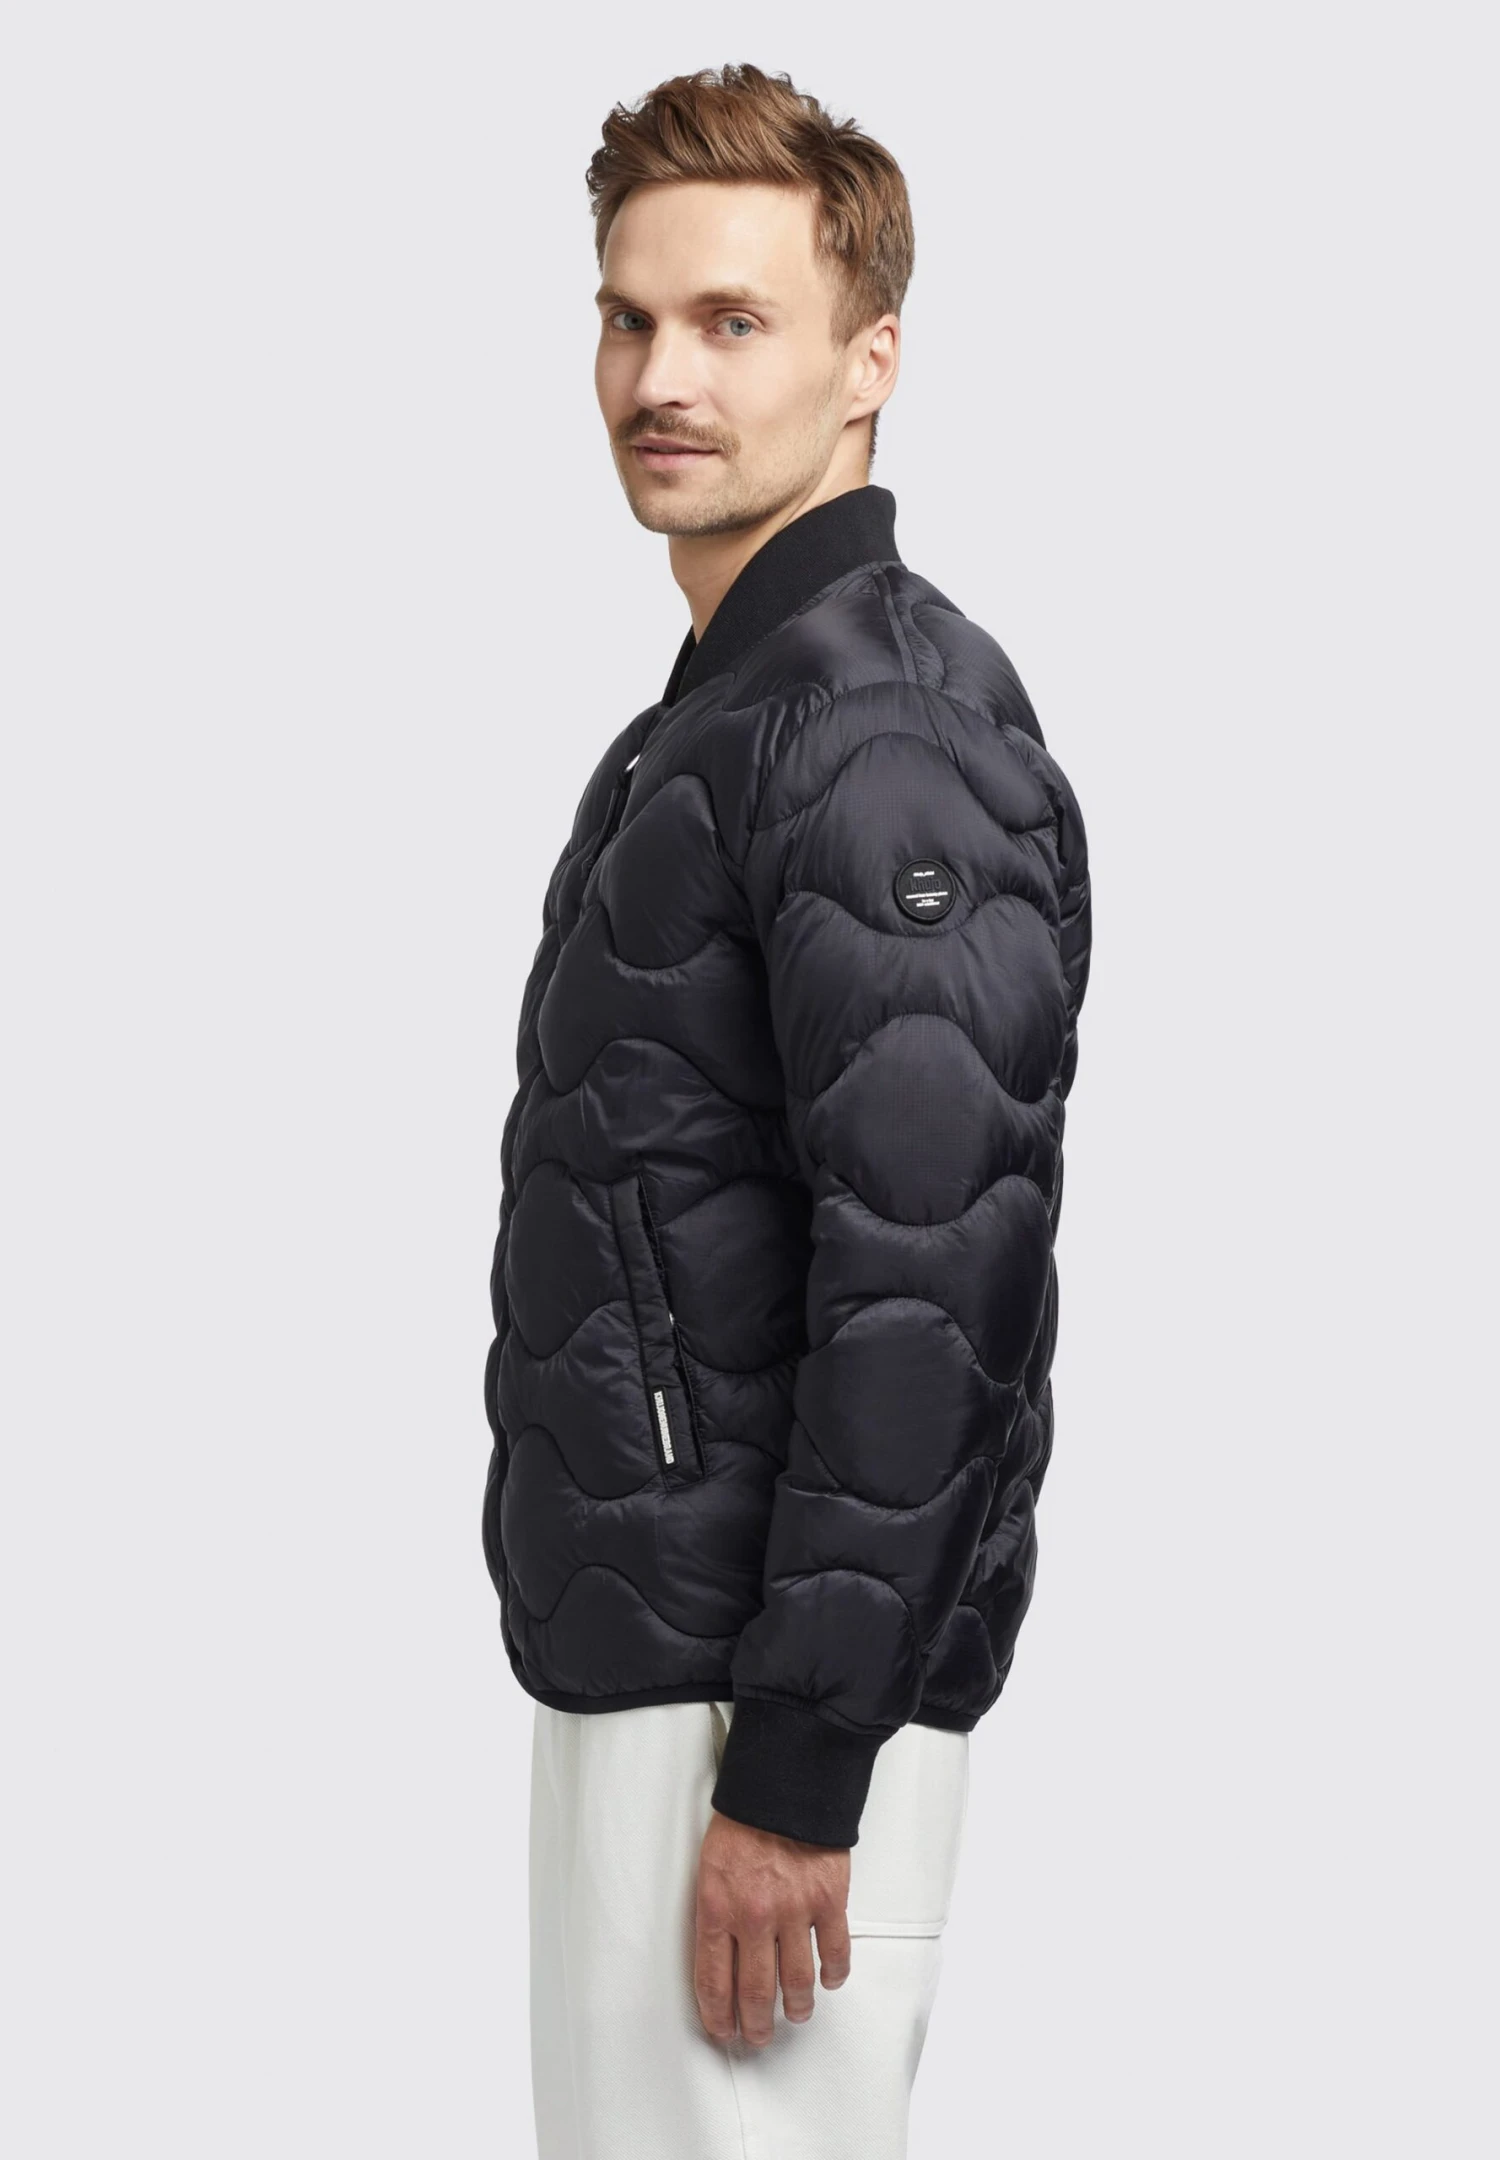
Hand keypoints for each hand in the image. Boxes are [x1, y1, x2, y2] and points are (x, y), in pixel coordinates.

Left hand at [693, 1806, 851, 2045]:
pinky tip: (829, 1981)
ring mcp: (795, 1911)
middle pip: (756, 1993)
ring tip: (796, 2014)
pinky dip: (834, 1974)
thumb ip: (714, 1912)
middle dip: (756, 2024)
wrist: (783, 1782)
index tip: (723, 2030)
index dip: (718, 2016)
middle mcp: (754, 1917)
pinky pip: (835, 1952)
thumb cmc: (743, 1820)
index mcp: (718, 1908)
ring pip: (797, 1982)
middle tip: (758, 2036)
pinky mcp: (829, 1901)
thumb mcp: (709, 1866)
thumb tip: (721, 1956)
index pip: (714, 1982)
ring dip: (797, 2007)